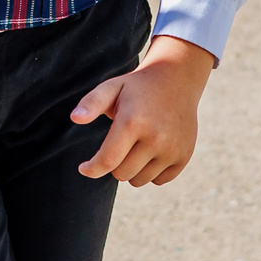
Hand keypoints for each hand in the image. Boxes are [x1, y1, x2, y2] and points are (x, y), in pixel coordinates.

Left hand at [72, 35, 215, 185]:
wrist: (177, 80)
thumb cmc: (137, 87)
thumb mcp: (112, 87)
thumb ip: (91, 102)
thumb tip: (75, 118)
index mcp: (133, 121)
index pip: (108, 161)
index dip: (92, 169)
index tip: (84, 168)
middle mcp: (155, 138)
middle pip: (121, 174)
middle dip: (114, 163)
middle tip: (120, 143)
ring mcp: (172, 149)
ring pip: (139, 180)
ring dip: (133, 169)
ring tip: (137, 145)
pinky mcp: (184, 156)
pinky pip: (159, 180)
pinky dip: (152, 171)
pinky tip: (152, 150)